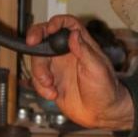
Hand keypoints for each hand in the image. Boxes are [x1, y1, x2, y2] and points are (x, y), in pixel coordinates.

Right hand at [27, 15, 134, 130]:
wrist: (101, 113)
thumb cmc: (106, 90)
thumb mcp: (97, 69)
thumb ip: (84, 51)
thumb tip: (74, 34)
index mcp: (81, 45)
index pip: (67, 25)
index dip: (56, 23)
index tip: (49, 29)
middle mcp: (67, 53)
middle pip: (45, 38)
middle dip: (36, 39)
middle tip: (31, 43)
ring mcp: (57, 67)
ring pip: (37, 60)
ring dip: (39, 72)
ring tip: (50, 85)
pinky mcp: (51, 81)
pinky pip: (37, 78)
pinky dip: (40, 86)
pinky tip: (53, 94)